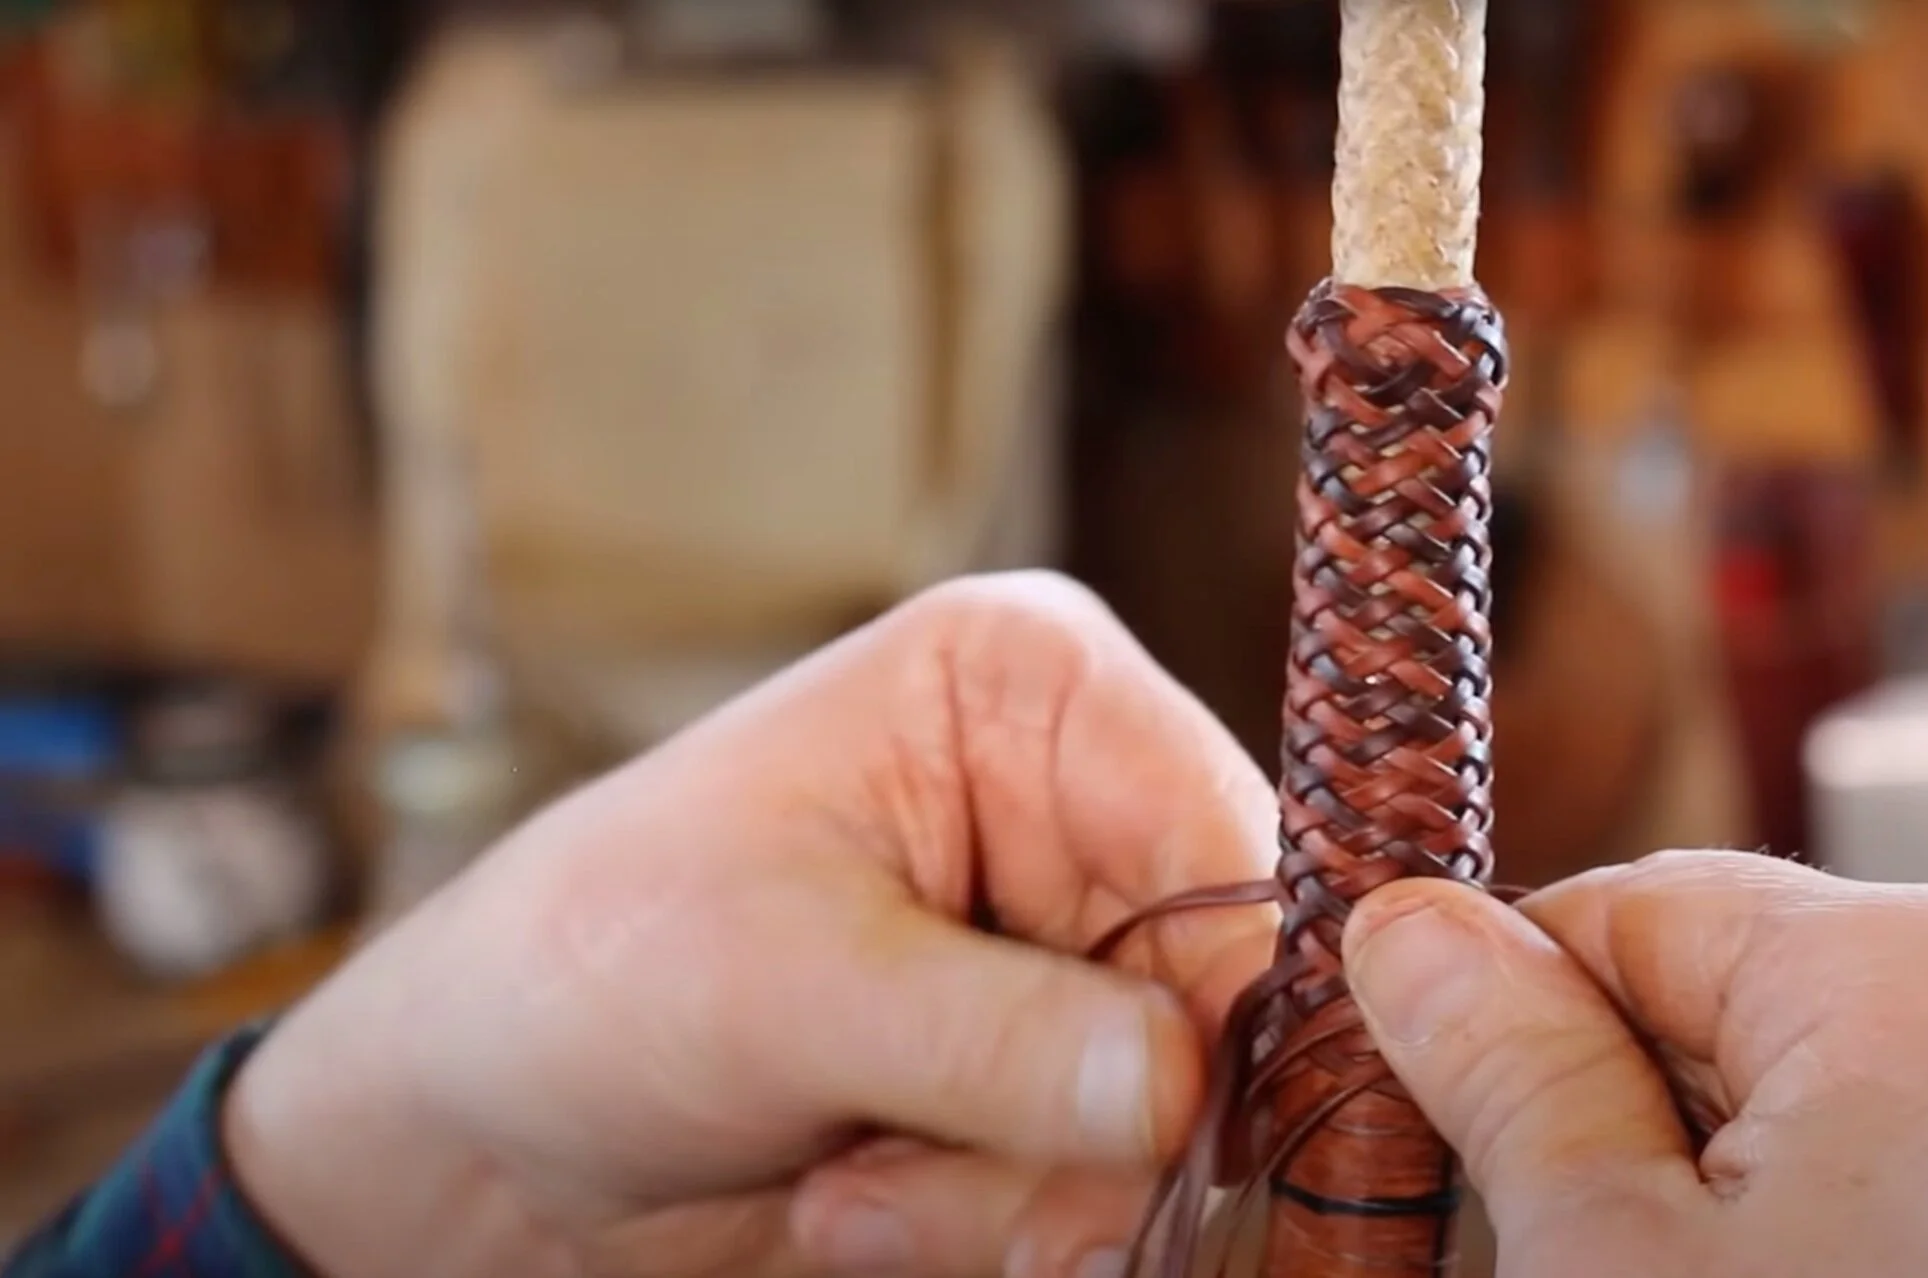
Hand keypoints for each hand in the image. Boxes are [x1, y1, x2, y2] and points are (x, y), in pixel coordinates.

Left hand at [224, 573, 1280, 1277]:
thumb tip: (1187, 1090)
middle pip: (1225, 991)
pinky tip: (858, 1201)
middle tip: (904, 1165)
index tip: (1170, 1117)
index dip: (1226, 989)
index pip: (1224, 831)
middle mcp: (1078, 808)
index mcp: (1030, 690)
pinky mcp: (1051, 1079)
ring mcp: (1071, 954)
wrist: (487, 1133)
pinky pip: (1116, 1188)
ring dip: (1022, 1198)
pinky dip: (999, 1232)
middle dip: (1090, 1126)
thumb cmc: (592, 974)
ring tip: (849, 1184)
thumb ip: (997, 1038)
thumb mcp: (781, 983)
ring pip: (1182, 1116)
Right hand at [1341, 851, 1927, 1276]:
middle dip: (1619, 1113)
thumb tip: (1408, 927)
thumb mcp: (1610, 1267)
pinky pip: (1913, 1148)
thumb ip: (1505, 1066)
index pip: (1634, 905)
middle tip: (1572, 1264)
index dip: (1507, 1012)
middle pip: (1730, 991)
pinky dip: (1817, 1222)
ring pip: (1815, 1081)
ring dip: (1708, 1181)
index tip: (1429, 1113)